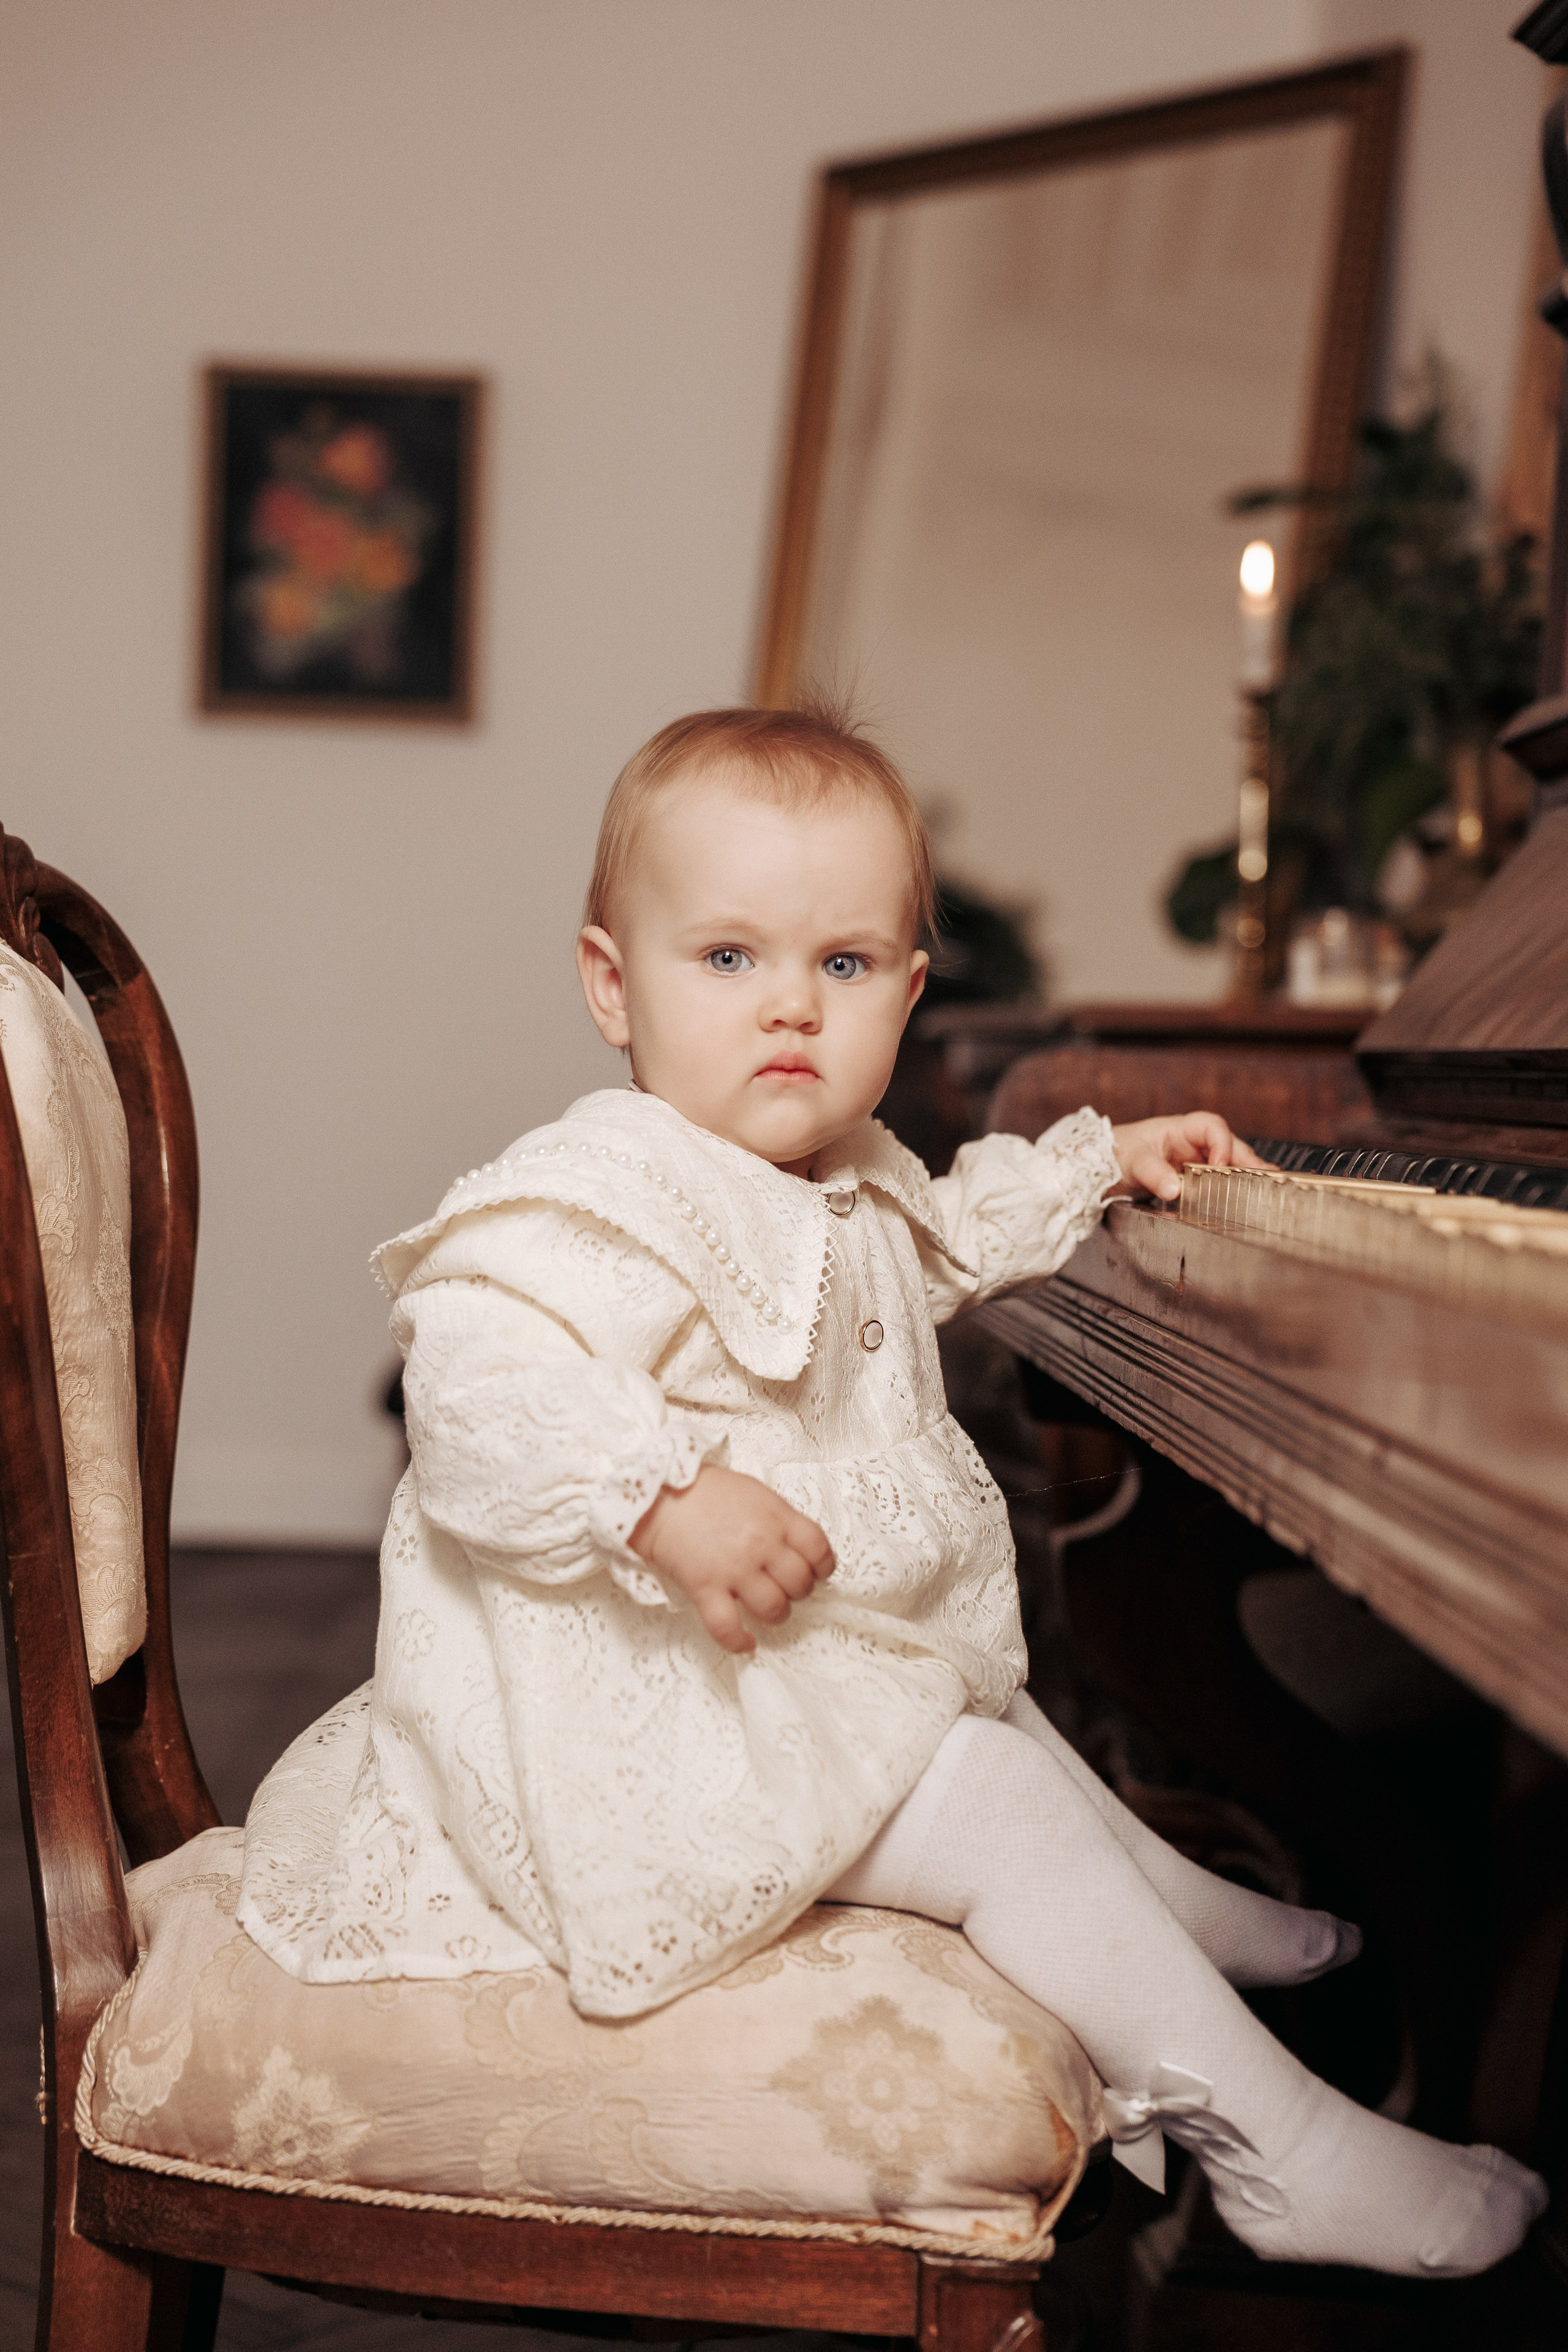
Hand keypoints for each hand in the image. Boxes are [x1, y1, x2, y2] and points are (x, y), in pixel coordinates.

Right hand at [630, 1464, 834, 1654]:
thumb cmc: (705, 1490)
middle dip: (798, 1591)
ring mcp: (734, 1568)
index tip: (816, 1572)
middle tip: (786, 1588)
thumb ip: (778, 1518)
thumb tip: (794, 1545)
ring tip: (768, 1611)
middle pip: (800, 1583)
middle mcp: (761, 1544)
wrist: (658, 1494)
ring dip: (776, 1615)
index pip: (818, 1549)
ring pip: (773, 1608)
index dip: (822, 1567)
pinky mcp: (705, 1587)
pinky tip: (746, 1643)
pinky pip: (727, 1627)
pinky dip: (739, 1642)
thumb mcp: (754, 1493)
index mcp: (777, 1517)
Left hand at [1109, 1112, 1269, 1204]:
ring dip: (1245, 1175)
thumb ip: (1152, 1173)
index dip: (1222, 1144)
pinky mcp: (1192, 1181)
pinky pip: (1216, 1182)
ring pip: (1227, 1164)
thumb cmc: (1115, 1155)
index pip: (1211, 1127)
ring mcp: (1194, 1161)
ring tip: (1268, 1189)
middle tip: (1267, 1179)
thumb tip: (1173, 1189)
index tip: (1221, 1166)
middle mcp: (1192, 1143)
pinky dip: (1232, 1189)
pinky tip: (1247, 1199)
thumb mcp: (1131, 1161)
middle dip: (1247, 1161)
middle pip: (1228, 1146)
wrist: (1098, 1169)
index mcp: (1179, 1129)